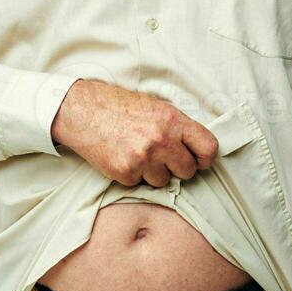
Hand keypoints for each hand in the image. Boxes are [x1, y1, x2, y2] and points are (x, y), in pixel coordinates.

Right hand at [49, 79, 217, 186]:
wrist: (82, 110)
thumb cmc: (118, 106)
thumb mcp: (155, 107)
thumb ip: (177, 127)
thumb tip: (195, 148)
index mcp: (173, 120)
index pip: (208, 148)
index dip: (205, 158)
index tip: (198, 160)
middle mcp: (161, 139)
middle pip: (188, 170)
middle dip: (177, 167)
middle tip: (162, 157)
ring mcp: (143, 158)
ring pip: (163, 181)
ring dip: (154, 172)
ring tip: (138, 153)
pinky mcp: (125, 172)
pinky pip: (139, 184)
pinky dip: (133, 175)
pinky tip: (123, 157)